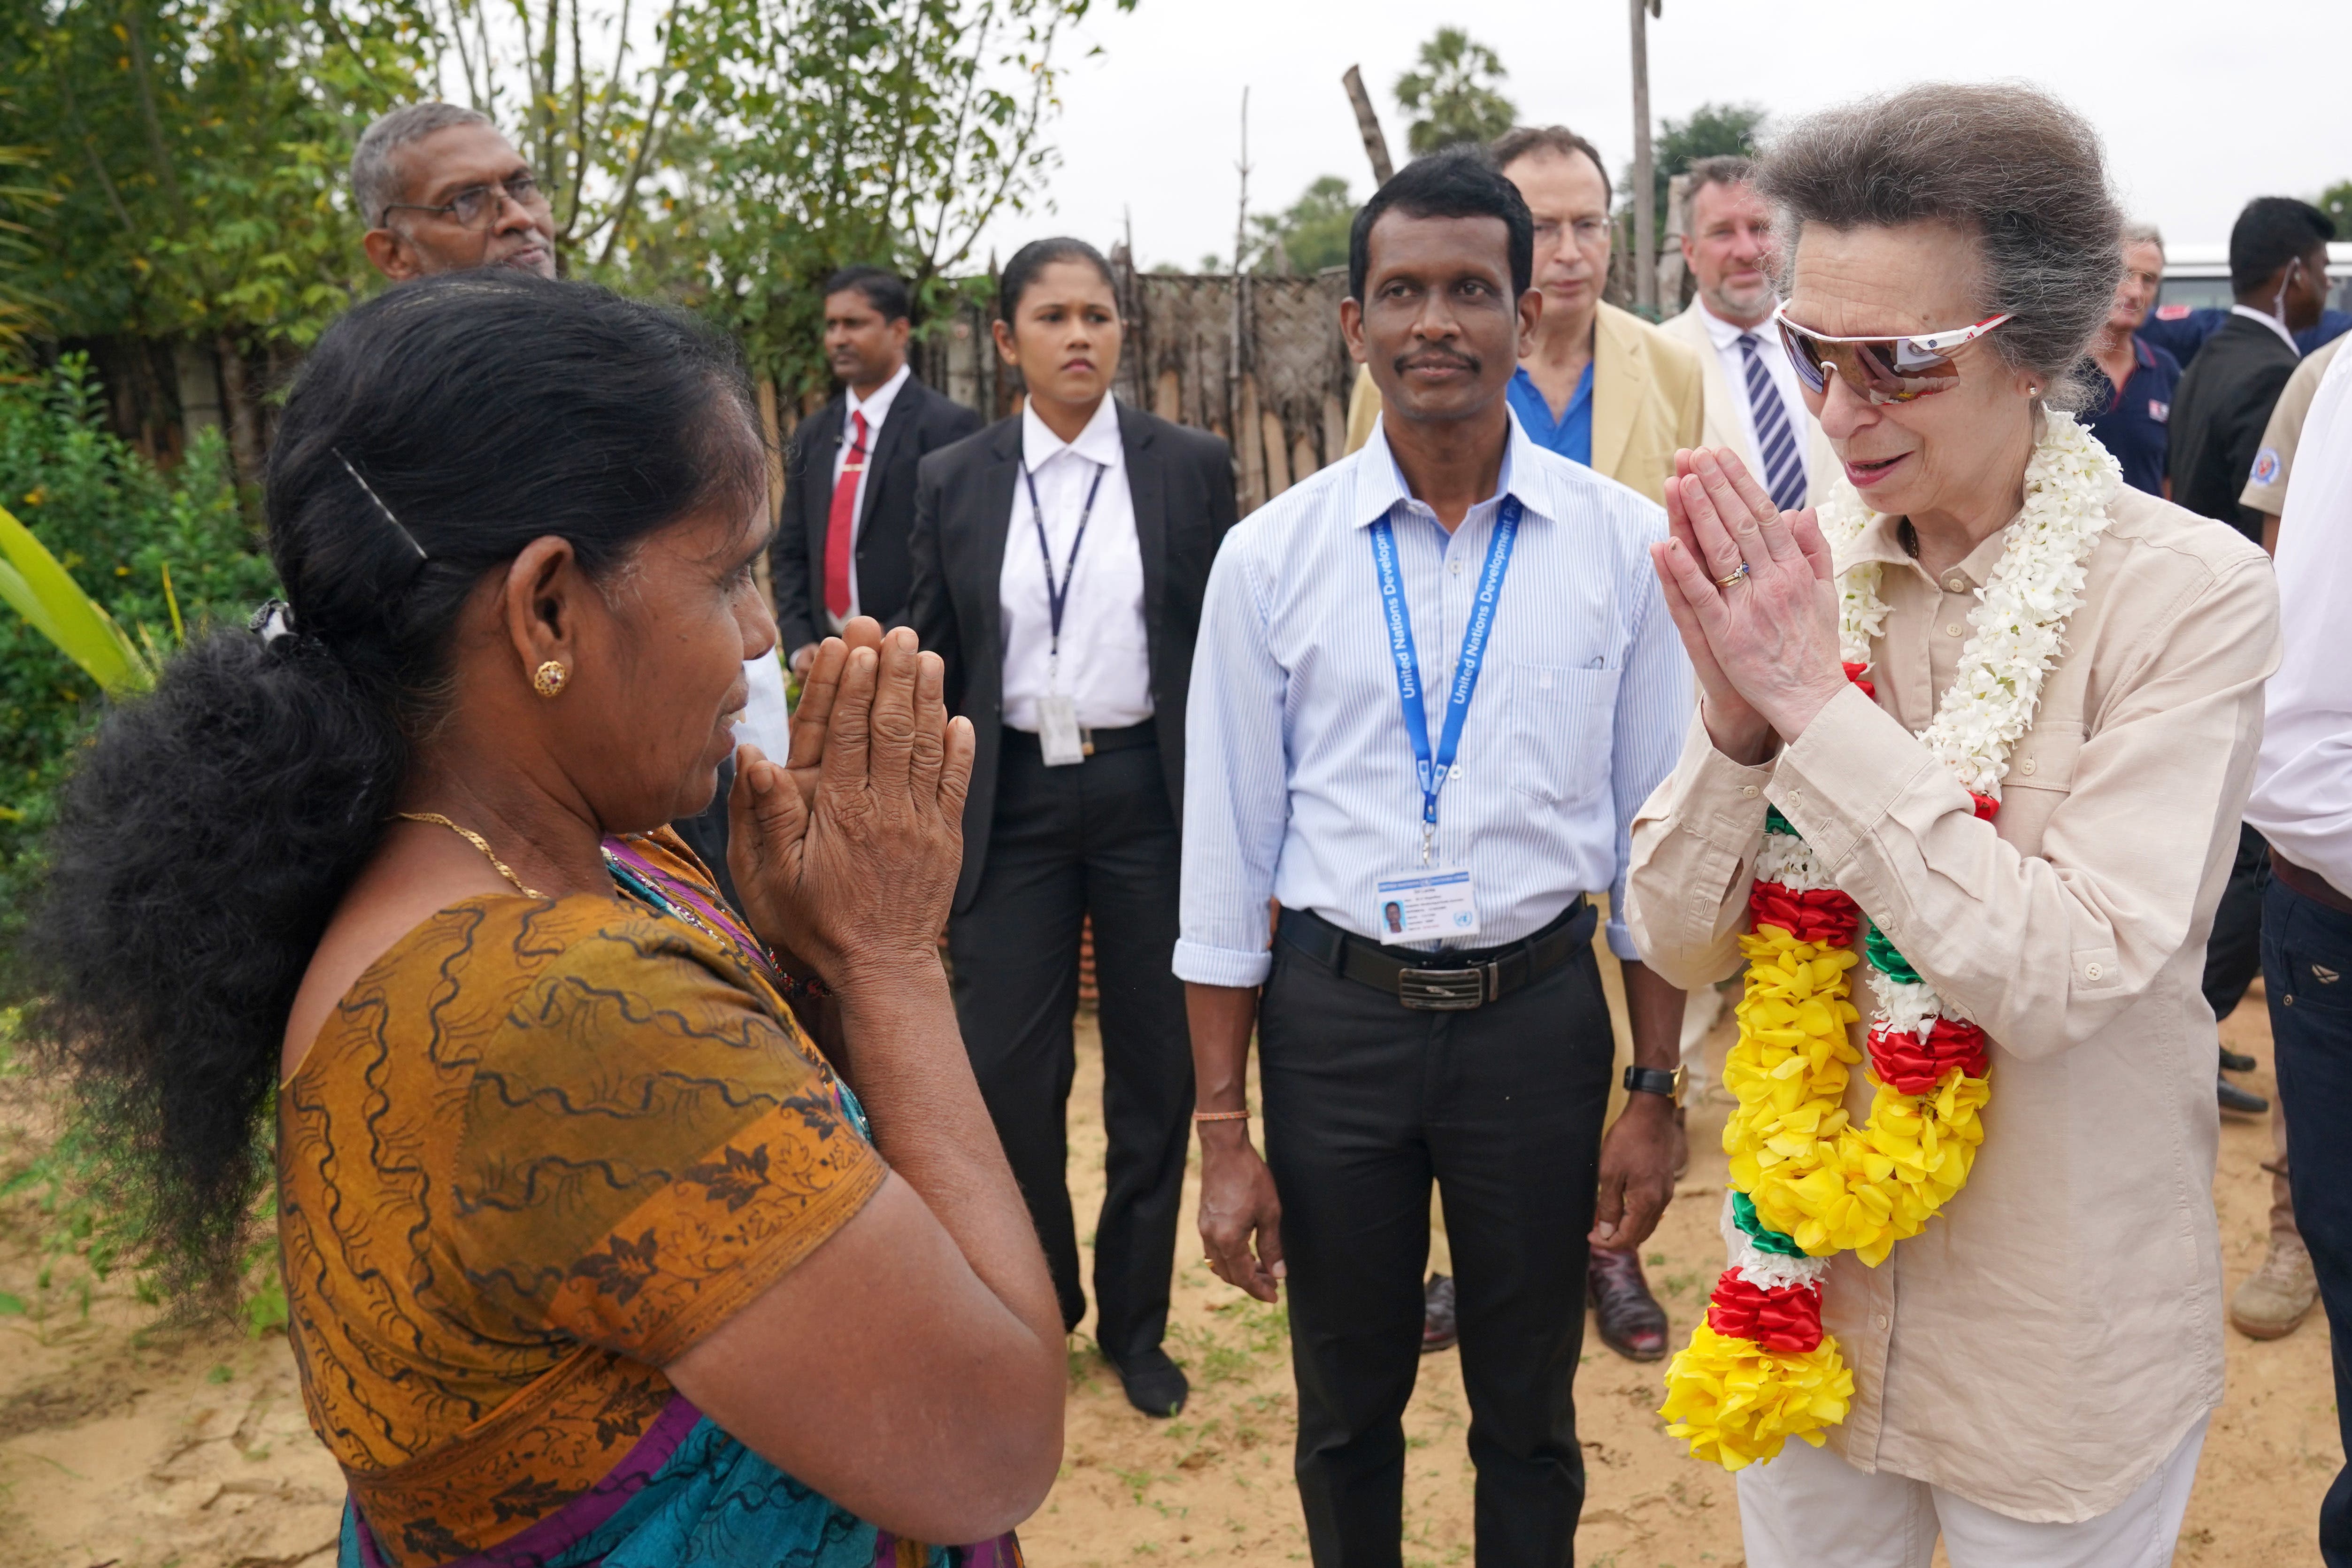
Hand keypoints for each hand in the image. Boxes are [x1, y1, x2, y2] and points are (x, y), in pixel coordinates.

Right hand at [729, 624, 973, 988]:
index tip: (853, 646)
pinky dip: (958, 751)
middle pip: (888, 728)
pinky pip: (954, 786)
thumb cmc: (817, 925)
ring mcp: (920, 822)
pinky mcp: (945, 840)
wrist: (880, 969)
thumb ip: (766, 816)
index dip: (849, 686)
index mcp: (840, 811)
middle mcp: (884, 809)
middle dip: (891, 675)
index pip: (843, 734)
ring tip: (926, 655)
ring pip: (925, 747)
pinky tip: (958, 719)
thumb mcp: (774, 878)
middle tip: (896, 630)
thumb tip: (753, 757)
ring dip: (926, 698)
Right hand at [1196, 1124, 1285, 1302]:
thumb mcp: (1270, 1213)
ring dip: (1239, 1271)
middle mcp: (1211, 1238)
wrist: (1225, 1150)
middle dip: (1251, 1283)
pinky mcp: (1204, 1220)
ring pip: (1219, 1264)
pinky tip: (1246, 1251)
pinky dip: (1230, 1258)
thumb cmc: (1251, 1178)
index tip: (1275, 1296)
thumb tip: (1278, 1273)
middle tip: (1272, 1283)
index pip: (1243, 1277)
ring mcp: (1204, 1229)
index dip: (1260, 1290)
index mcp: (1228, 1240)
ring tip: (1261, 1269)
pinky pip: (1214, 1250)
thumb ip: (1272, 1246)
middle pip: (1229, 1275)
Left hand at [1590, 1093, 1675, 1249]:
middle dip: (1616, 1238)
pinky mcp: (1665, 1183)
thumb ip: (1608, 1206)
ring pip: (1647, 1224)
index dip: (1607, 1243)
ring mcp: (1666, 1193)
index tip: (1589, 1237)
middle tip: (1594, 1231)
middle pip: (1639, 1235)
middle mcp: (1660, 1202)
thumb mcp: (1610, 1173)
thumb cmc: (1628, 1140)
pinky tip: (1620, 1206)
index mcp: (1646, 1202)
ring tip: (1603, 1220)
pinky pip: (1652, 1210)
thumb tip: (1606, 1233)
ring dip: (1626, 1228)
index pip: (1627, 1237)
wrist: (1651, 1114)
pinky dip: (1636, 1216)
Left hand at [1649, 448, 1844, 758]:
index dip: (1741, 483)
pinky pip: (1702, 596)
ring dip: (1699, 514)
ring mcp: (1749, 607)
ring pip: (1721, 551)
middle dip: (1716, 486)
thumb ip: (1813, 551)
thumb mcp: (1824, 593)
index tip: (1722, 456)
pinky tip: (1665, 544)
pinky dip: (1684, 570)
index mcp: (1795, 570)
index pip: (1766, 515)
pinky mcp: (1726, 634)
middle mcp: (1774, 582)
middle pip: (1741, 524)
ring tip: (1681, 481)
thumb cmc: (1815, 646)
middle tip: (1694, 455)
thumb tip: (1803, 511)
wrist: (1811, 698)